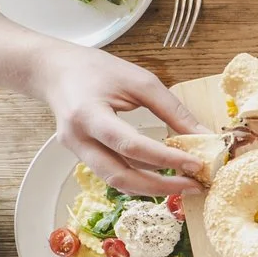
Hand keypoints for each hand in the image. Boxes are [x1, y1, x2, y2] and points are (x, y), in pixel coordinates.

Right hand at [25, 43, 203, 194]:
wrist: (54, 70)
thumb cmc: (96, 69)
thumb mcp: (140, 81)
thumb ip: (172, 110)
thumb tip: (203, 136)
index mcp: (88, 115)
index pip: (131, 145)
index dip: (166, 158)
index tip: (196, 164)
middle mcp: (77, 139)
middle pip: (119, 175)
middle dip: (159, 186)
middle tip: (194, 186)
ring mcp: (76, 150)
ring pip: (115, 180)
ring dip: (151, 187)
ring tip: (183, 184)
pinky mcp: (81, 154)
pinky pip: (112, 172)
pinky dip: (138, 177)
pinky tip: (162, 176)